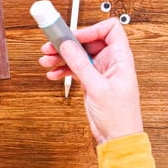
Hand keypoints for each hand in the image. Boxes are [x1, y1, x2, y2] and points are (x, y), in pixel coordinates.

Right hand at [38, 18, 143, 143]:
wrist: (117, 138)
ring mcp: (100, 71)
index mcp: (120, 59)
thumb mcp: (97, 87)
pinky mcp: (91, 80)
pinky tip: (54, 73)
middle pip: (88, 41)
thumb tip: (68, 44)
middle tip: (51, 46)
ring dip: (62, 56)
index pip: (110, 30)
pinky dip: (63, 69)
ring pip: (78, 54)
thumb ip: (80, 63)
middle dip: (68, 43)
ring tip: (47, 60)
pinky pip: (75, 67)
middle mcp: (111, 62)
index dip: (90, 30)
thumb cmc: (119, 116)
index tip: (72, 36)